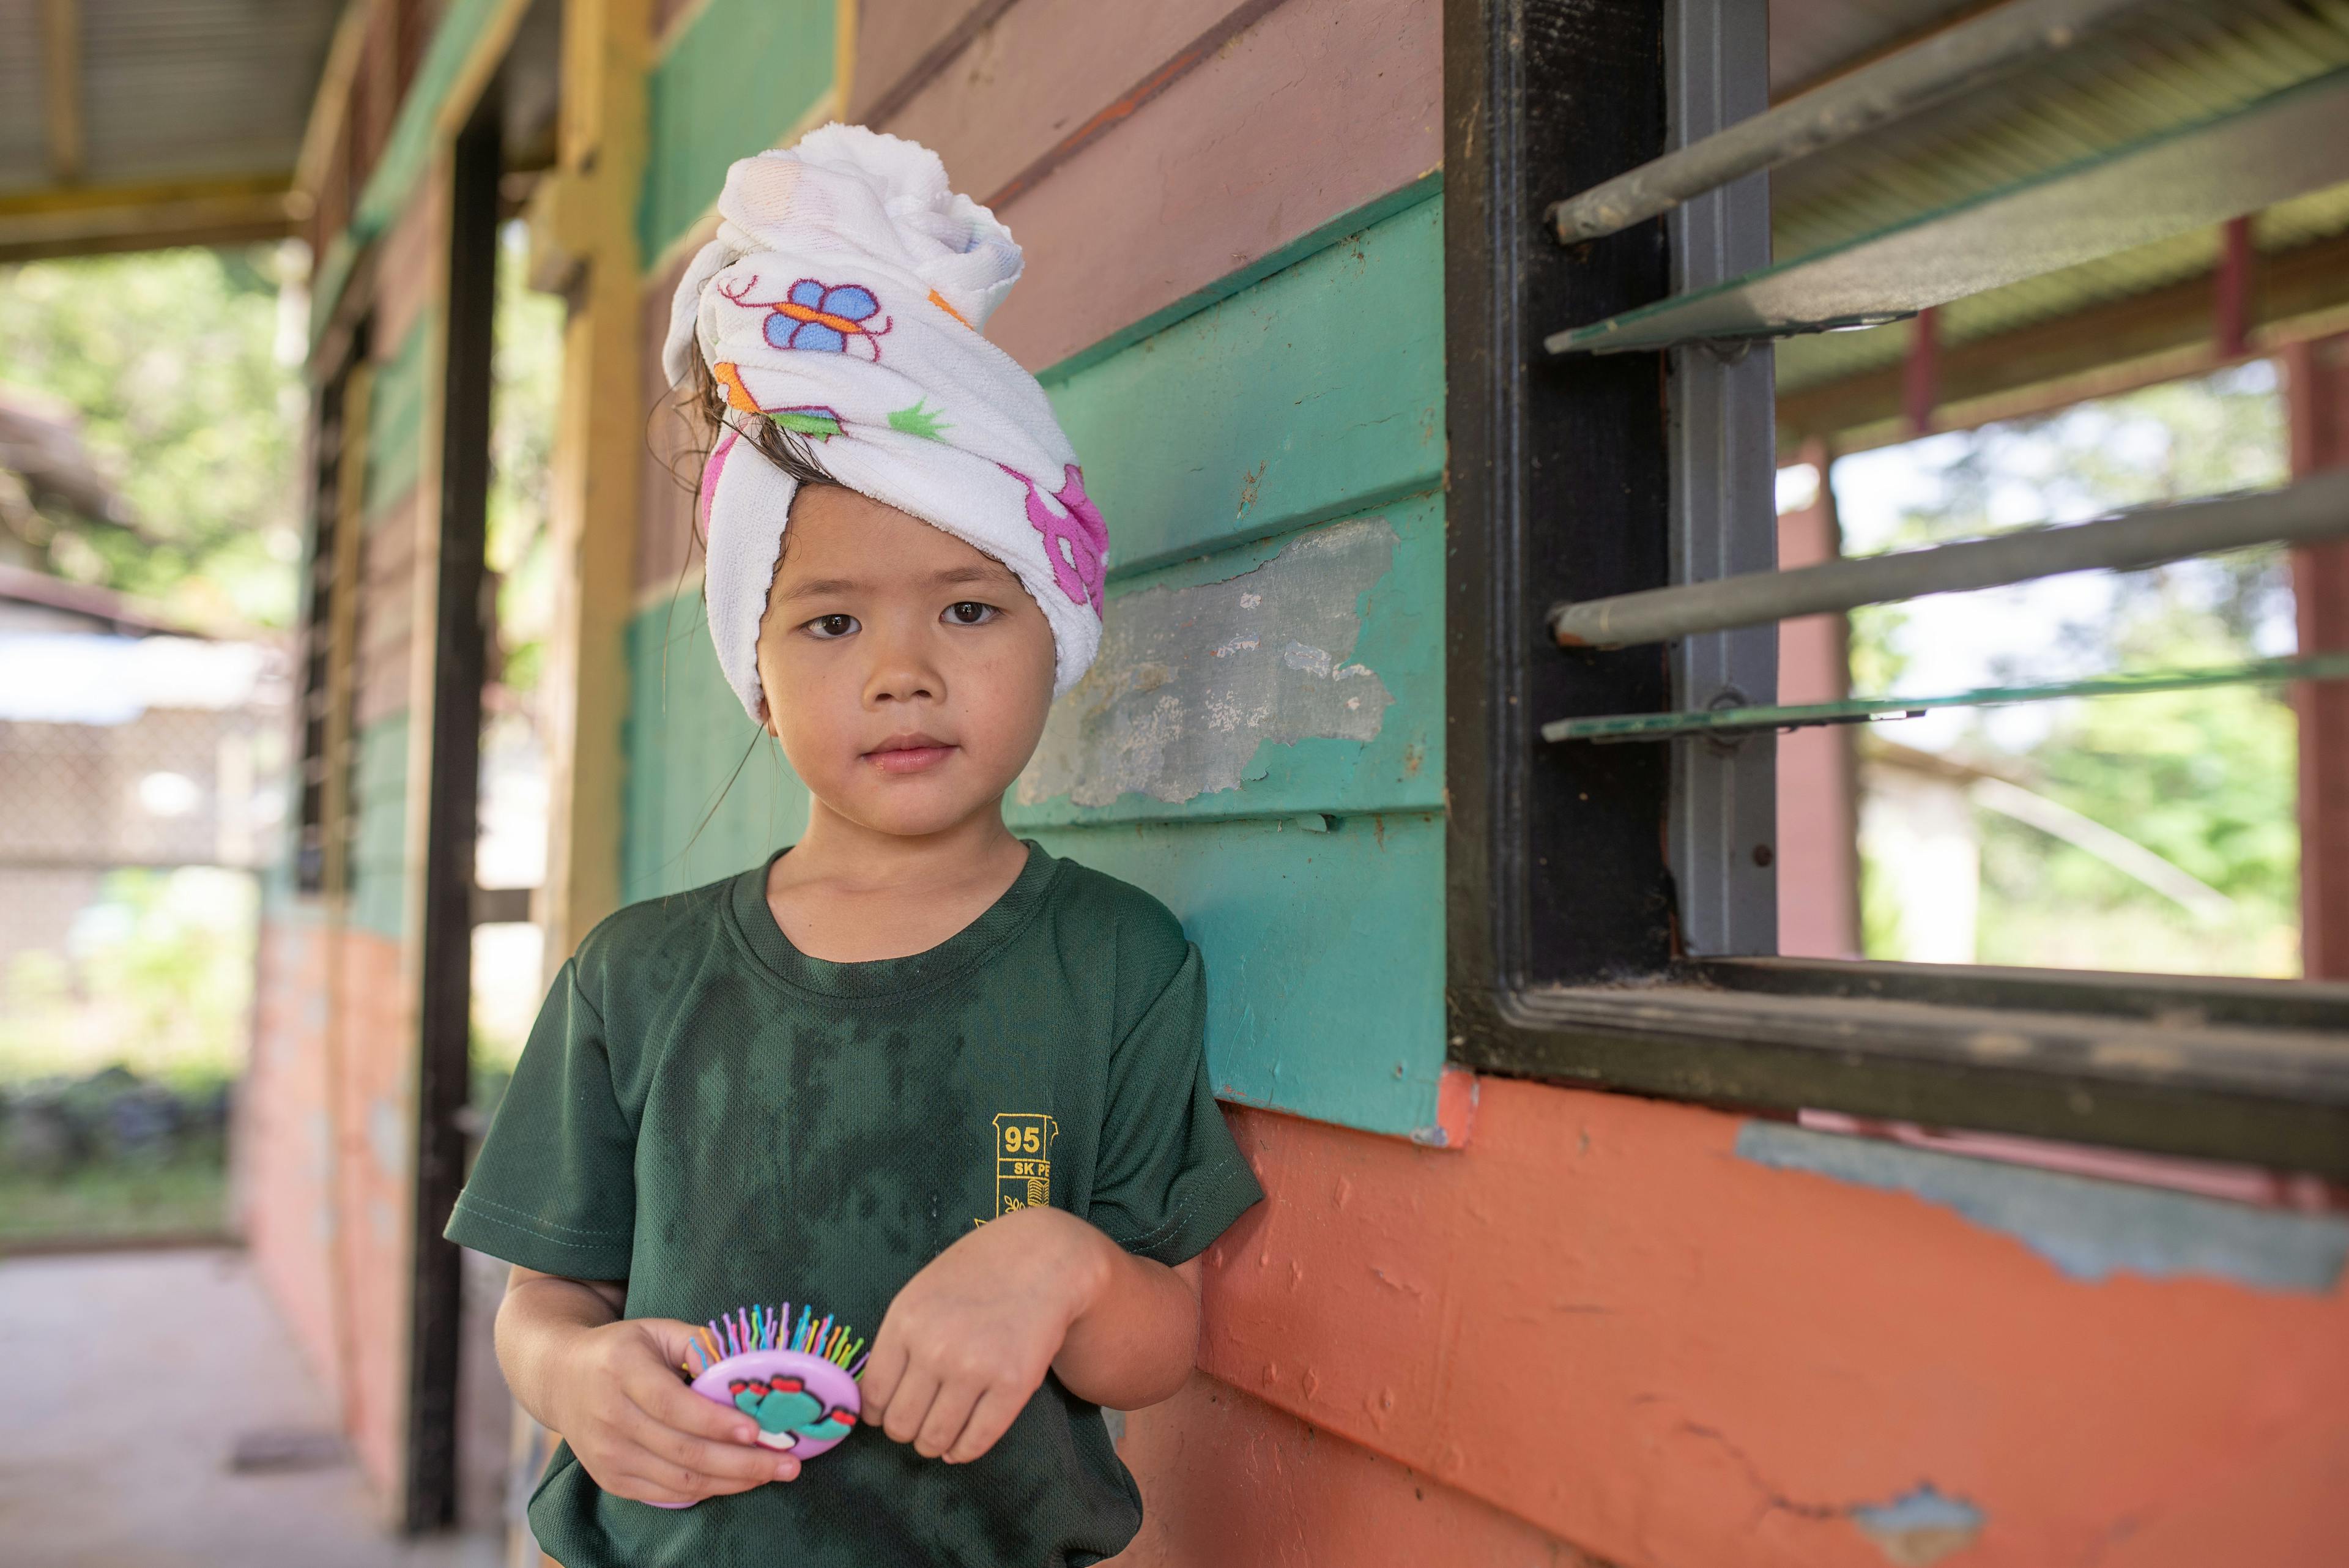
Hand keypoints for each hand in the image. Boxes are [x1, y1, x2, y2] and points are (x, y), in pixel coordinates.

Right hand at [546, 1316, 802, 1504]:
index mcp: (622, 1370)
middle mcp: (610, 1416)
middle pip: (683, 1450)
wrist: (559, 1377)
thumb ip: (700, 1343)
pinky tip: (738, 1481)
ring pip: (679, 1479)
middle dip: (742, 1461)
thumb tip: (748, 1363)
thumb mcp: (656, 1330)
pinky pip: (666, 1494)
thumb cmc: (621, 1349)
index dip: (716, 1422)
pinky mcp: (610, 1479)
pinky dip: (707, 1491)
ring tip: (774, 1473)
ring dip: (732, 1481)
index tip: (757, 1430)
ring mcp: (607, 1454)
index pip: (673, 1405)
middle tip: (789, 1463)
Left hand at [858, 1205, 1111, 1464]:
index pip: (873, 1394)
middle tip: (917, 1423)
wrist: (1042, 1259)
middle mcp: (935, 1348)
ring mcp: (975, 1369)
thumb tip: (874, 1401)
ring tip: (939, 1435)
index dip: (877, 1413)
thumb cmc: (977, 1275)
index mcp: (905, 1321)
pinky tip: (960, 1446)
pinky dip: (963, 1452)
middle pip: (900, 1424)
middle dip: (905, 1431)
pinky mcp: (1013, 1386)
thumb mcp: (921, 1294)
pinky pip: (976, 1441)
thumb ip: (897, 1342)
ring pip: (934, 1438)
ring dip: (932, 1444)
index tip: (887, 1414)